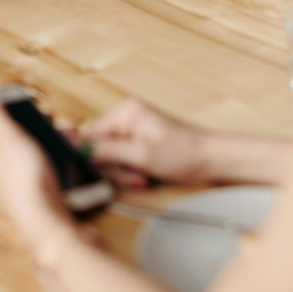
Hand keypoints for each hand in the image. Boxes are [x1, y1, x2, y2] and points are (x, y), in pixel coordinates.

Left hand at [0, 98, 73, 250]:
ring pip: (43, 154)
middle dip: (49, 129)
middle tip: (65, 128)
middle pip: (29, 140)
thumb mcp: (11, 142)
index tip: (45, 110)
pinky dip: (64, 160)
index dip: (28, 116)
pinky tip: (73, 161)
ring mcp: (27, 184)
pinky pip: (54, 169)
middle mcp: (9, 171)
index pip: (10, 128)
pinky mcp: (43, 193)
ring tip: (74, 141)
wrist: (49, 224)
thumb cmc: (29, 184)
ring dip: (60, 143)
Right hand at [85, 99, 207, 186]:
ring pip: (113, 157)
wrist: (213, 159)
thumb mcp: (141, 156)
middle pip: (102, 148)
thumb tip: (79, 149)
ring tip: (144, 179)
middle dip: (116, 169)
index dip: (96, 159)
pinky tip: (146, 178)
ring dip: (126, 173)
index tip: (107, 175)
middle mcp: (128, 116)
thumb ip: (108, 152)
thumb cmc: (183, 154)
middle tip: (136, 178)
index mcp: (126, 112)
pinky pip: (126, 158)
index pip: (92, 136)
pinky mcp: (142, 141)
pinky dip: (133, 171)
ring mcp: (135, 128)